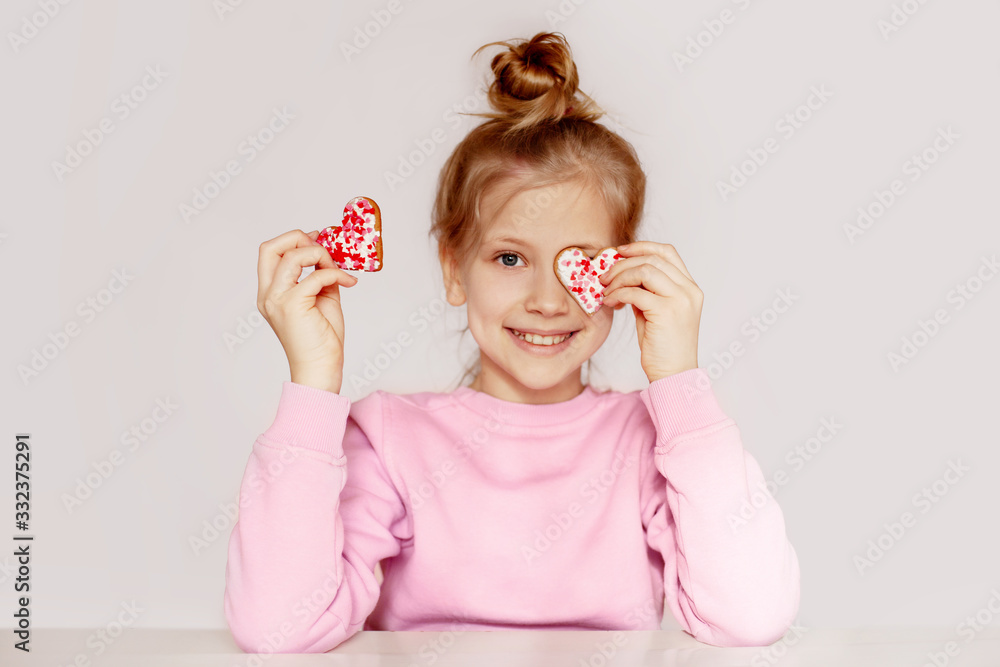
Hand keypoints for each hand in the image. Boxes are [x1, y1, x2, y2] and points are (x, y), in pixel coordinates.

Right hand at [256, 229, 358, 392]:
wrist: (321, 368)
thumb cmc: (321, 339)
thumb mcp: (322, 299)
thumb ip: (320, 276)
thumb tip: (328, 254)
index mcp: (271, 293)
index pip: (269, 253)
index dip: (293, 240)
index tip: (317, 240)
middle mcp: (268, 295)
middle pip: (270, 247)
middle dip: (298, 237)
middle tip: (322, 246)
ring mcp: (277, 300)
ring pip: (292, 256)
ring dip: (320, 254)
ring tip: (337, 268)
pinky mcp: (292, 305)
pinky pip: (316, 276)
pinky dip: (335, 273)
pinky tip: (349, 282)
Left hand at [599, 241, 702, 382]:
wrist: (673, 374)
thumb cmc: (662, 346)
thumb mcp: (655, 311)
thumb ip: (646, 290)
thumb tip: (622, 274)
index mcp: (690, 287)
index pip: (667, 252)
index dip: (641, 247)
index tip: (619, 252)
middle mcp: (689, 290)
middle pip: (652, 258)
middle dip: (623, 264)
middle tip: (604, 276)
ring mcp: (681, 300)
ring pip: (644, 270)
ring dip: (619, 278)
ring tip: (606, 291)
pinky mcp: (667, 312)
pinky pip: (635, 292)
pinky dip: (618, 293)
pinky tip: (610, 302)